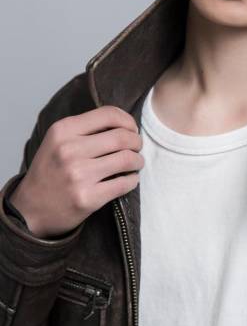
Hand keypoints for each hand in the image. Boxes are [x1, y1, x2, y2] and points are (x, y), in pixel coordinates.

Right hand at [10, 106, 143, 238]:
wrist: (29, 210)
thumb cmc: (50, 172)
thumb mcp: (57, 141)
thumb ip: (86, 129)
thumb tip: (124, 123)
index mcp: (63, 130)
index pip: (108, 115)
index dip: (127, 120)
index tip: (132, 129)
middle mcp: (69, 150)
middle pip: (122, 137)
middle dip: (136, 142)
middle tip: (137, 147)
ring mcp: (79, 175)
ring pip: (127, 159)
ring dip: (138, 160)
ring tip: (136, 163)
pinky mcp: (88, 198)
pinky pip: (124, 183)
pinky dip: (133, 180)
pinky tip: (129, 179)